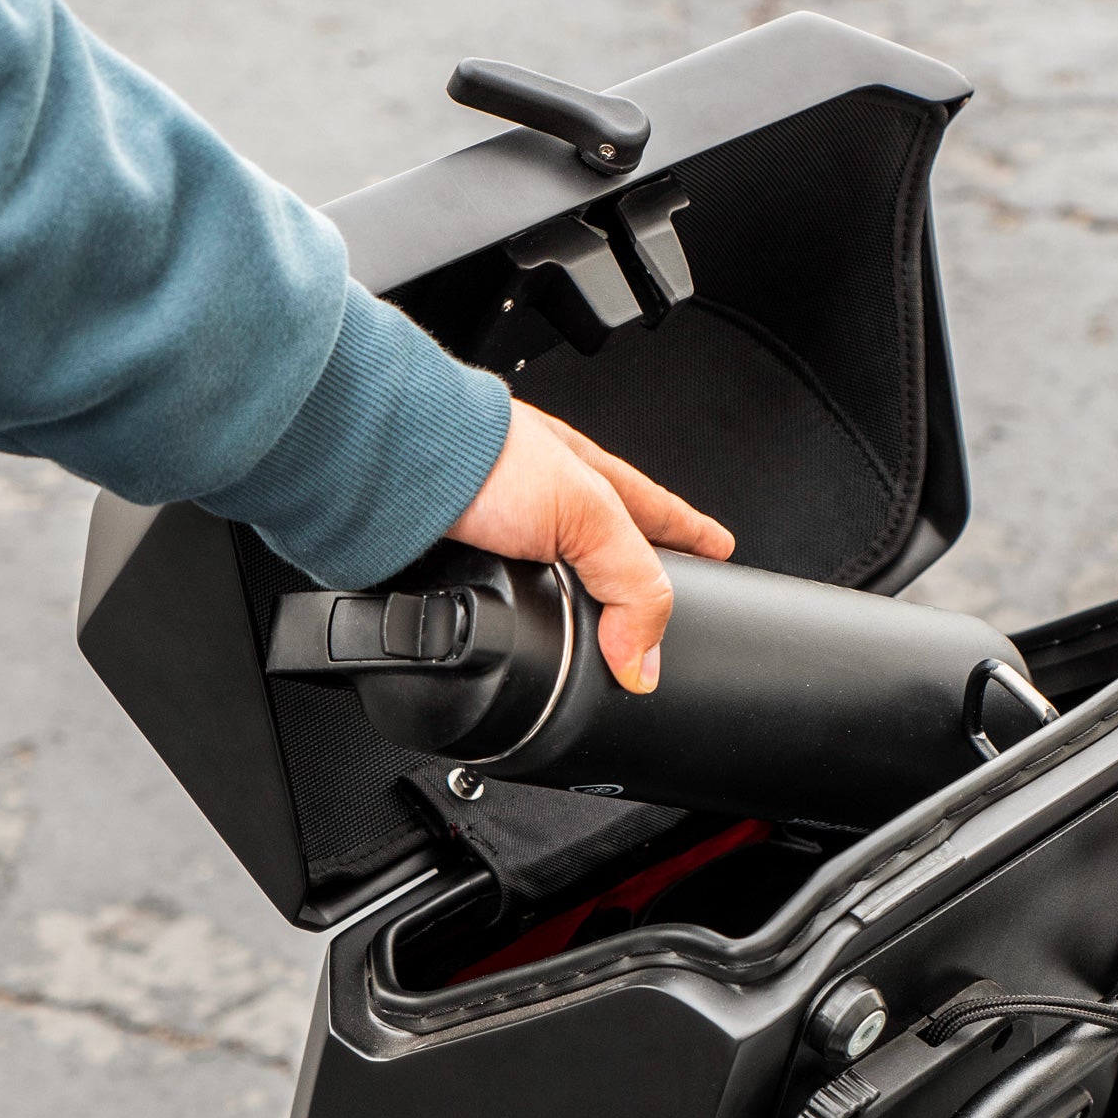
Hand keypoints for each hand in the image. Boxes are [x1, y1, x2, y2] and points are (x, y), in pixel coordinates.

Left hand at [447, 398, 734, 692]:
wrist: (397, 461)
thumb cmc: (486, 455)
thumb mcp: (590, 515)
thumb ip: (630, 586)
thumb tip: (644, 663)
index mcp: (593, 481)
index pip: (659, 515)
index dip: (692, 536)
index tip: (721, 552)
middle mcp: (548, 501)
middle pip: (605, 548)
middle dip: (630, 573)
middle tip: (654, 606)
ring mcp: (502, 528)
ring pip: (549, 576)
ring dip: (567, 604)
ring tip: (587, 638)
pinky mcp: (460, 557)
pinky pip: (499, 599)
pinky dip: (510, 618)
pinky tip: (513, 631)